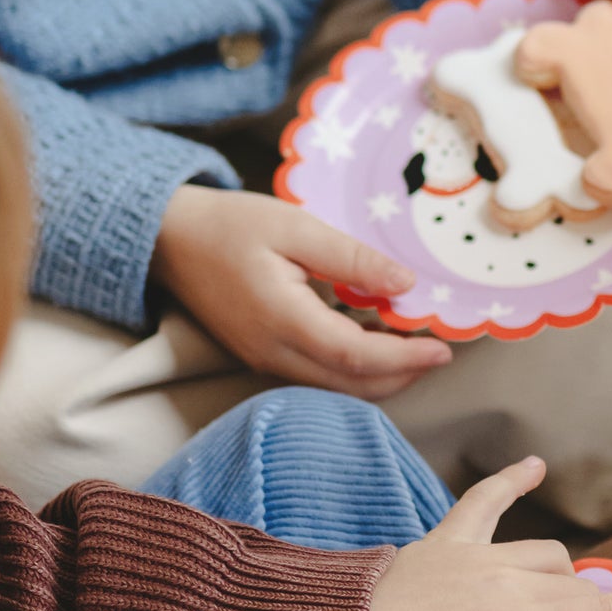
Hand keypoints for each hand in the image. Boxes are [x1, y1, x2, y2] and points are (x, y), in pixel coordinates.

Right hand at [153, 185, 450, 398]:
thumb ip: (351, 258)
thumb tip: (405, 284)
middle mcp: (273, 352)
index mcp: (281, 319)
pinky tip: (374, 338)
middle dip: (401, 376)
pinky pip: (317, 375)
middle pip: (350, 384)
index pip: (355, 356)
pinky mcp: (262, 356)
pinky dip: (353, 367)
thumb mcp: (295, 226)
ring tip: (414, 345)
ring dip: (379, 375)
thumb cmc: (230, 224)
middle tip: (439, 352)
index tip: (443, 350)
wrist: (168, 240)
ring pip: (335, 386)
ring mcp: (265, 360)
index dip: (404, 359)